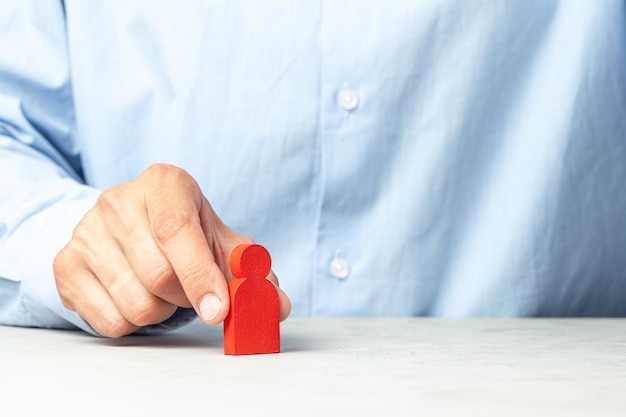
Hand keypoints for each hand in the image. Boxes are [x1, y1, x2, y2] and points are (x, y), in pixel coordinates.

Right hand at [53, 164, 290, 336]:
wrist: (127, 225)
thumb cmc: (181, 232)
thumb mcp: (218, 239)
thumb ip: (250, 270)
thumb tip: (276, 305)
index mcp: (164, 184)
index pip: (177, 229)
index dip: (201, 274)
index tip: (220, 309)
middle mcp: (118, 201)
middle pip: (158, 275)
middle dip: (186, 297)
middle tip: (191, 290)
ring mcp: (86, 232)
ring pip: (136, 303)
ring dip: (162, 310)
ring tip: (162, 288)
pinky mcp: (66, 265)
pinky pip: (111, 322)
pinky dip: (135, 323)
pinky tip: (137, 295)